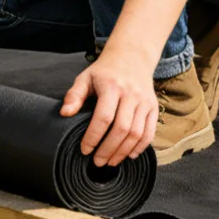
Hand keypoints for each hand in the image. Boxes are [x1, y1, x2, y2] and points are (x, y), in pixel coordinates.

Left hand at [59, 42, 159, 167]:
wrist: (131, 57)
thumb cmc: (104, 71)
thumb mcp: (86, 77)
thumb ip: (74, 95)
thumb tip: (65, 113)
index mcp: (111, 86)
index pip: (103, 117)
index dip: (94, 137)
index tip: (85, 149)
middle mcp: (130, 94)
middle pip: (122, 129)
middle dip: (108, 149)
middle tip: (97, 161)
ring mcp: (144, 101)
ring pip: (137, 133)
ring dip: (123, 152)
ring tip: (110, 161)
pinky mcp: (153, 107)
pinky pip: (150, 132)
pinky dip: (141, 147)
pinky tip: (129, 155)